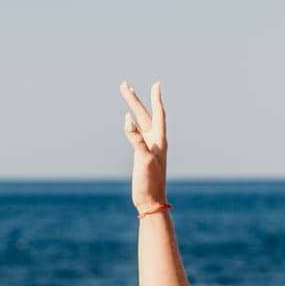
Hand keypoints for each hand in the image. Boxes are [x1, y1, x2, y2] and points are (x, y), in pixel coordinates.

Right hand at [120, 80, 167, 211]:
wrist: (150, 201)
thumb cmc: (150, 182)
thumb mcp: (144, 159)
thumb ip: (137, 139)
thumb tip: (128, 120)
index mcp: (159, 140)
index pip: (158, 114)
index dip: (156, 99)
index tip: (156, 84)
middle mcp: (155, 141)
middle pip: (145, 115)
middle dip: (135, 100)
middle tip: (125, 86)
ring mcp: (148, 148)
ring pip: (140, 122)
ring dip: (133, 109)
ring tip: (127, 96)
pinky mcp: (142, 155)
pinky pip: (137, 134)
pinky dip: (131, 124)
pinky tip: (128, 121)